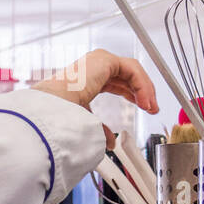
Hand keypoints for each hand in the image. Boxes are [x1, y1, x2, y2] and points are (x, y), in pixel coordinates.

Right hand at [31, 49, 158, 148]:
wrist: (51, 109)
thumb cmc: (57, 116)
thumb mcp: (84, 122)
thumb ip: (99, 128)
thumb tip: (109, 143)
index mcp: (84, 78)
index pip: (115, 81)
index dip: (132, 94)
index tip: (143, 107)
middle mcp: (90, 67)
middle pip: (126, 75)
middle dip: (142, 92)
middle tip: (152, 108)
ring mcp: (97, 60)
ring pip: (132, 71)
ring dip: (145, 90)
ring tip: (151, 107)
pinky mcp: (105, 60)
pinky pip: (132, 70)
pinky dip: (142, 86)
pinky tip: (144, 101)